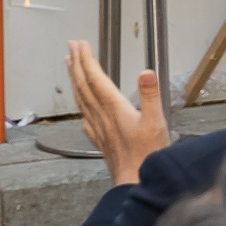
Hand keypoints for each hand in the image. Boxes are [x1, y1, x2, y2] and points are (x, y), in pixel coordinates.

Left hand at [68, 40, 167, 185]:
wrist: (134, 180)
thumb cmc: (147, 154)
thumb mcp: (155, 121)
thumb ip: (150, 95)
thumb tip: (146, 72)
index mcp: (113, 108)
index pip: (95, 79)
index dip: (87, 60)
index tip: (81, 45)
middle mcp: (101, 116)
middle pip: (83, 85)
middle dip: (77, 64)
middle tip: (71, 47)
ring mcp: (97, 127)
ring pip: (81, 98)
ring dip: (74, 79)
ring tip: (70, 65)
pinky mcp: (98, 137)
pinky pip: (83, 113)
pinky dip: (79, 100)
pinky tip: (80, 102)